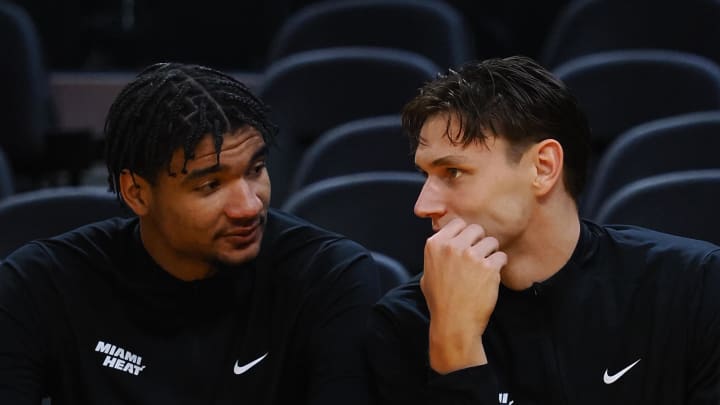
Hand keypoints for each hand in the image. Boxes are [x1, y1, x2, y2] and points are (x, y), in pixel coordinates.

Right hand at [420, 218, 506, 373]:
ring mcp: (471, 256)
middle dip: (479, 241)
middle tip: (478, 256)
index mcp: (435, 245)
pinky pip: (501, 257)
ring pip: (491, 241)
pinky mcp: (489, 268)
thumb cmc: (440, 302)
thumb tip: (445, 245)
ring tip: (485, 269)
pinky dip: (499, 266)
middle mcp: (452, 247)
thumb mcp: (427, 275)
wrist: (454, 323)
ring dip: (491, 253)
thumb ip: (436, 256)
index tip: (466, 244)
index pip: (457, 223)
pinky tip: (492, 277)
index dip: (464, 233)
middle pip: (476, 229)